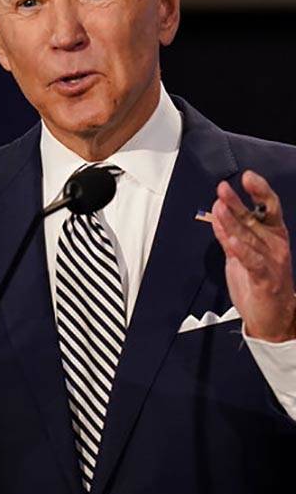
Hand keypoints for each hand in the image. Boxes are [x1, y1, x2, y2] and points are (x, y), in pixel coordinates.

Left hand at [209, 170, 295, 342]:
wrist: (273, 317)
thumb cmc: (258, 283)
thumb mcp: (240, 253)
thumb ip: (229, 233)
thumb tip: (218, 210)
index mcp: (272, 236)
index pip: (268, 208)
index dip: (259, 191)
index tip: (247, 176)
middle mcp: (275, 245)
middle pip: (257, 218)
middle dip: (240, 201)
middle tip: (223, 188)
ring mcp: (271, 261)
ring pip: (250, 237)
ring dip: (233, 222)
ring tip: (219, 207)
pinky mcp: (264, 279)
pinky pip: (252, 261)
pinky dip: (241, 250)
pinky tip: (231, 239)